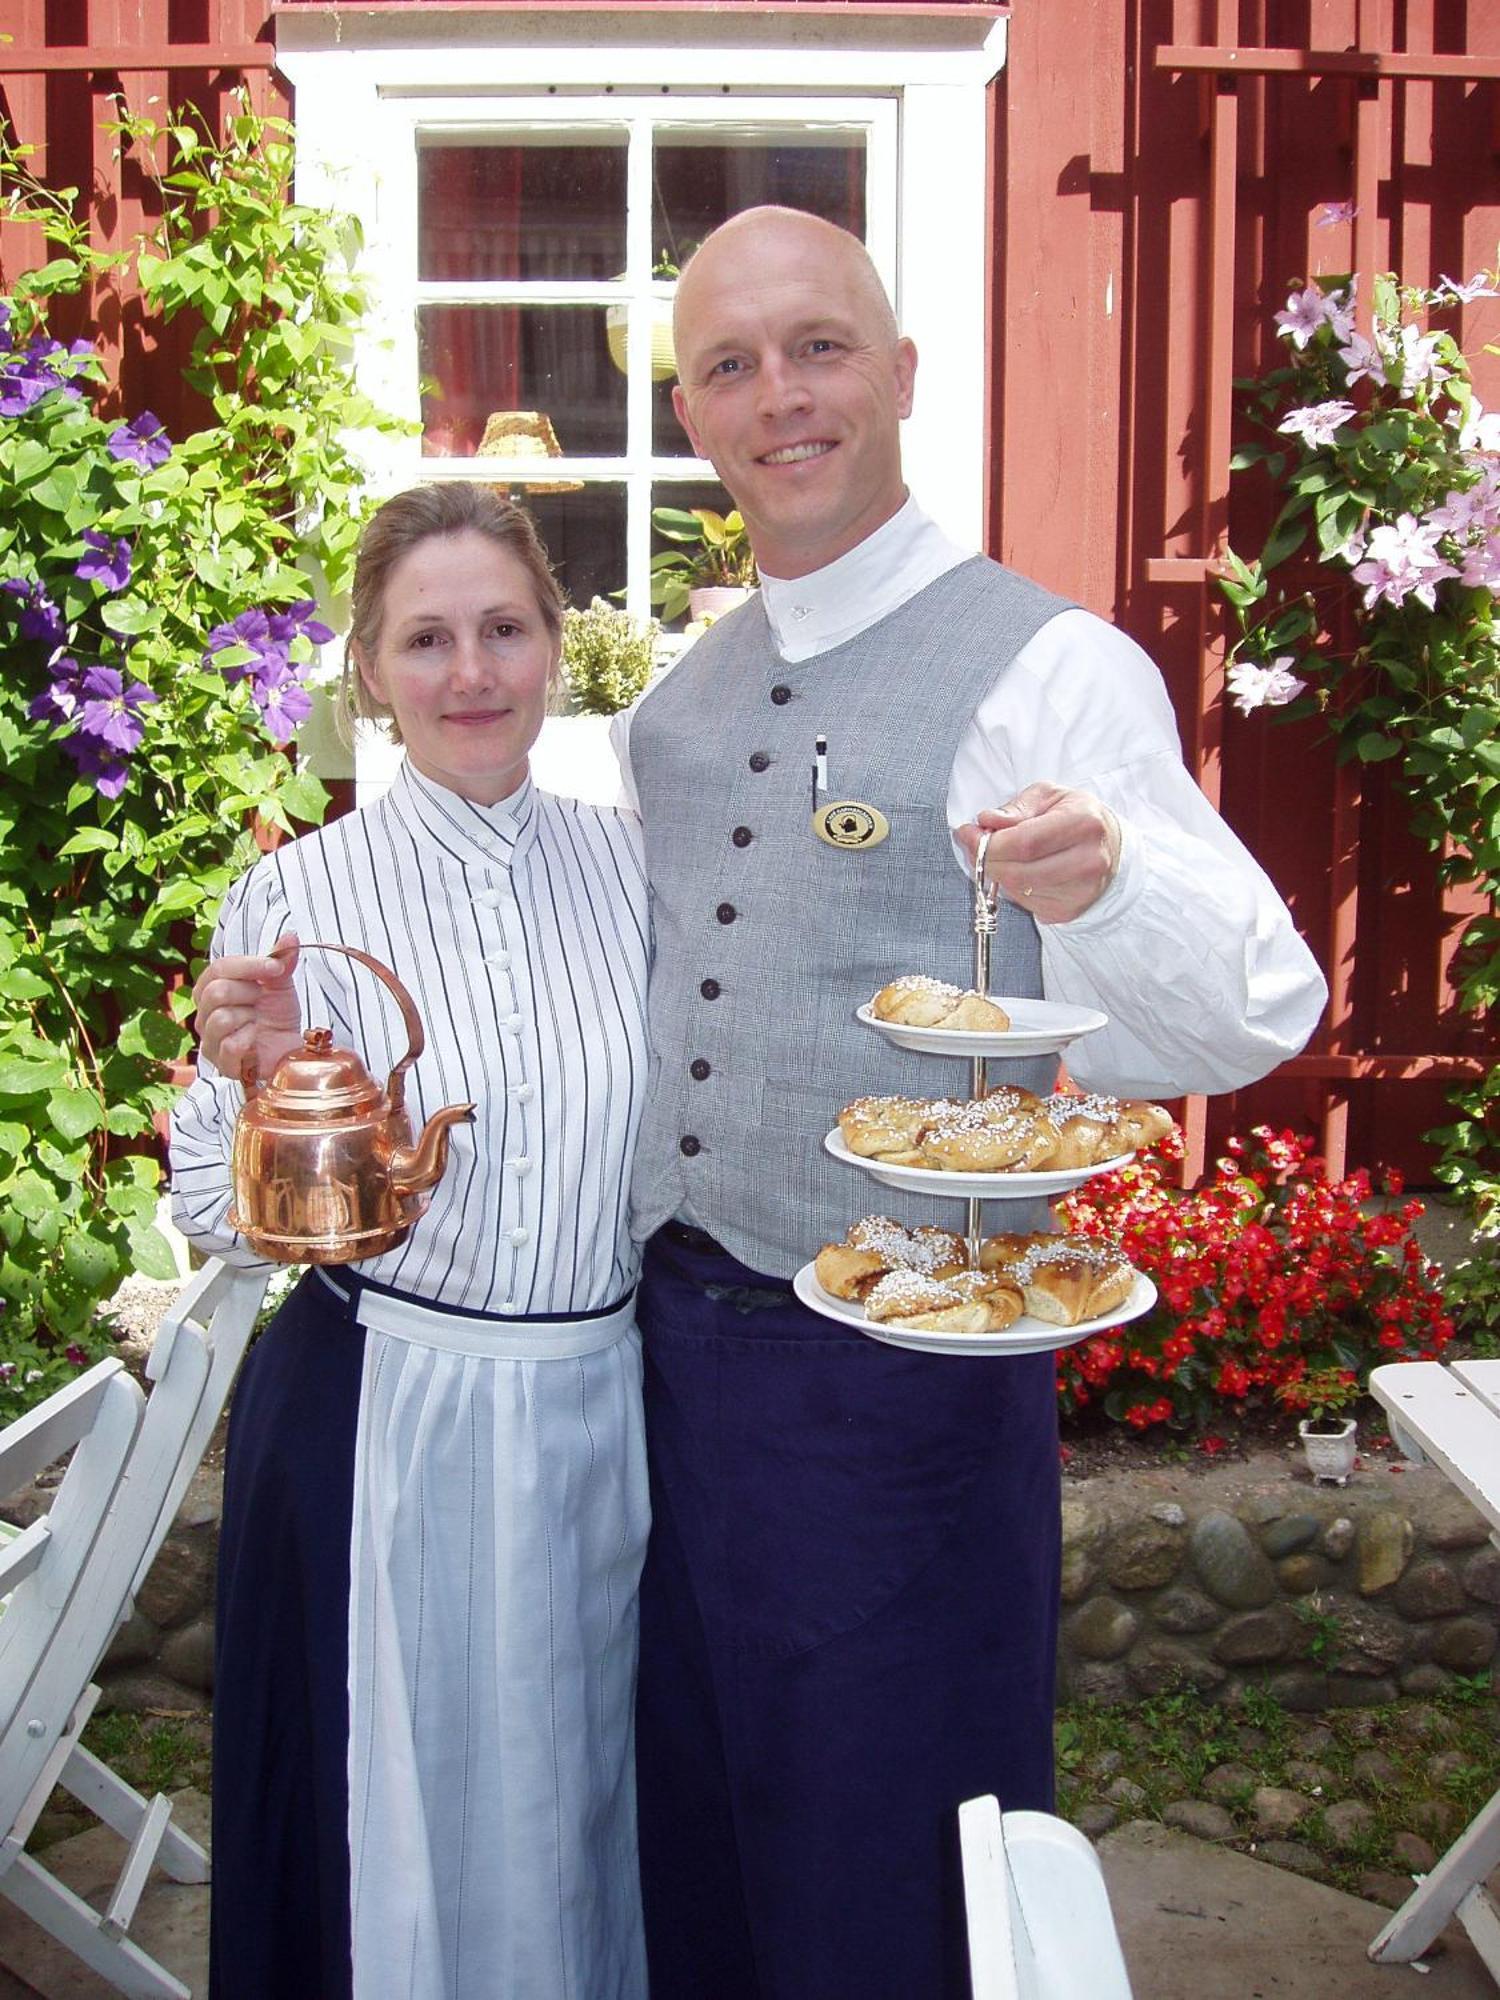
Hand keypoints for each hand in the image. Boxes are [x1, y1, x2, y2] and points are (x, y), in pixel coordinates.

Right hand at [191, 932, 304, 1077]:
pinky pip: (230, 1046)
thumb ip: (280, 961)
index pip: (217, 969)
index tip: (276, 967)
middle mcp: (204, 1015)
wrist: (290, 1049)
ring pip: (220, 1019)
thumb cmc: (277, 1016)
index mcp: (211, 990)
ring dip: (250, 1018)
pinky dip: (250, 1041)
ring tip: (259, 1022)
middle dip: (250, 994)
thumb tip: (291, 936)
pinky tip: (258, 1040)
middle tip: (263, 1001)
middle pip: (216, 992)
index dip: (248, 965)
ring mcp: (210, 1041)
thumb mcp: (280, 984)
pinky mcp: (222, 1065)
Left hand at [955, 783, 1120, 923]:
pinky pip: (1026, 904)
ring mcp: (1081, 891)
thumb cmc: (1076, 817)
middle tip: (976, 846)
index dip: (988, 843)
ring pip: (1018, 890)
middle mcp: (1088, 860)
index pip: (1024, 843)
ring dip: (997, 874)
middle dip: (987, 860)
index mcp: (1084, 823)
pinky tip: (1020, 871)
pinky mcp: (1070, 910)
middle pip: (1018, 872)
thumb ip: (1015, 807)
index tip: (969, 834)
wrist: (1110, 847)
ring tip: (999, 856)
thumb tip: (987, 820)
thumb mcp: (1048, 796)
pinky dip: (1013, 888)